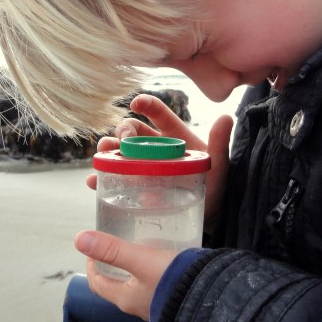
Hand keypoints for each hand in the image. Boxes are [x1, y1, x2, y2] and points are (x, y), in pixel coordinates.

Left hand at [74, 229, 176, 319]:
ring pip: (137, 287)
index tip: (93, 250)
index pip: (98, 284)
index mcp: (125, 298)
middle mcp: (138, 306)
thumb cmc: (174, 281)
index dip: (92, 266)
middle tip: (116, 246)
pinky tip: (166, 261)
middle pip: (116, 286)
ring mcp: (157, 306)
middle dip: (112, 267)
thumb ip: (112, 249)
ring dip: (134, 271)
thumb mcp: (141, 259)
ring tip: (141, 249)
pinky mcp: (173, 301)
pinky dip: (154, 275)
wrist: (212, 298)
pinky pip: (157, 287)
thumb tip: (79, 239)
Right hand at [86, 93, 233, 228]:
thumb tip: (227, 117)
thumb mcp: (218, 167)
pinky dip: (102, 177)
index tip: (135, 103)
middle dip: (122, 132)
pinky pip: (115, 177)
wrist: (209, 218)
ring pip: (119, 152)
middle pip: (133, 131)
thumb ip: (220, 144)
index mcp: (175, 136)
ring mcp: (143, 166)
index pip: (159, 114)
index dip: (146, 104)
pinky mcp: (135, 185)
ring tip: (101, 158)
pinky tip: (94, 182)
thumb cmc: (215, 188)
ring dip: (107, 152)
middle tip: (119, 142)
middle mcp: (156, 147)